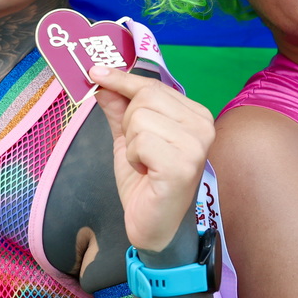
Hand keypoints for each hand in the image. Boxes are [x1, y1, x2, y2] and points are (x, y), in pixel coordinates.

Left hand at [90, 66, 216, 255]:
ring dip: (131, 145)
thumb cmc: (146, 183)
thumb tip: (101, 79)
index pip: (152, 86)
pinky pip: (140, 142)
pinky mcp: (182, 165)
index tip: (95, 71)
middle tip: (139, 151)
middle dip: (129, 123)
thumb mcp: (128, 139)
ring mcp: (195, 145)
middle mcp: (203, 125)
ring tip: (145, 164)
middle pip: (144, 97)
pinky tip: (146, 173)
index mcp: (195, 115)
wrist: (155, 227)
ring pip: (139, 118)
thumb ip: (118, 108)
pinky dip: (134, 158)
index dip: (122, 79)